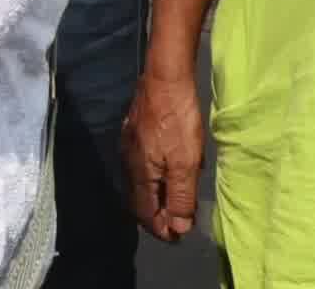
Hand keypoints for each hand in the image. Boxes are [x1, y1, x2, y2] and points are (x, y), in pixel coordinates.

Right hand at [125, 66, 208, 241]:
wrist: (165, 77)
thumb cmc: (177, 120)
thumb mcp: (185, 163)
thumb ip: (181, 197)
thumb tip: (178, 228)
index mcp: (139, 175)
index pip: (145, 214)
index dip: (162, 229)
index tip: (180, 237)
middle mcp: (129, 163)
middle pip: (140, 201)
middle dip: (160, 215)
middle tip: (182, 222)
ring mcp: (130, 146)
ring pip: (142, 183)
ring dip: (160, 197)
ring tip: (181, 201)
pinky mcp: (135, 132)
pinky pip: (144, 166)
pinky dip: (158, 178)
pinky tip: (171, 173)